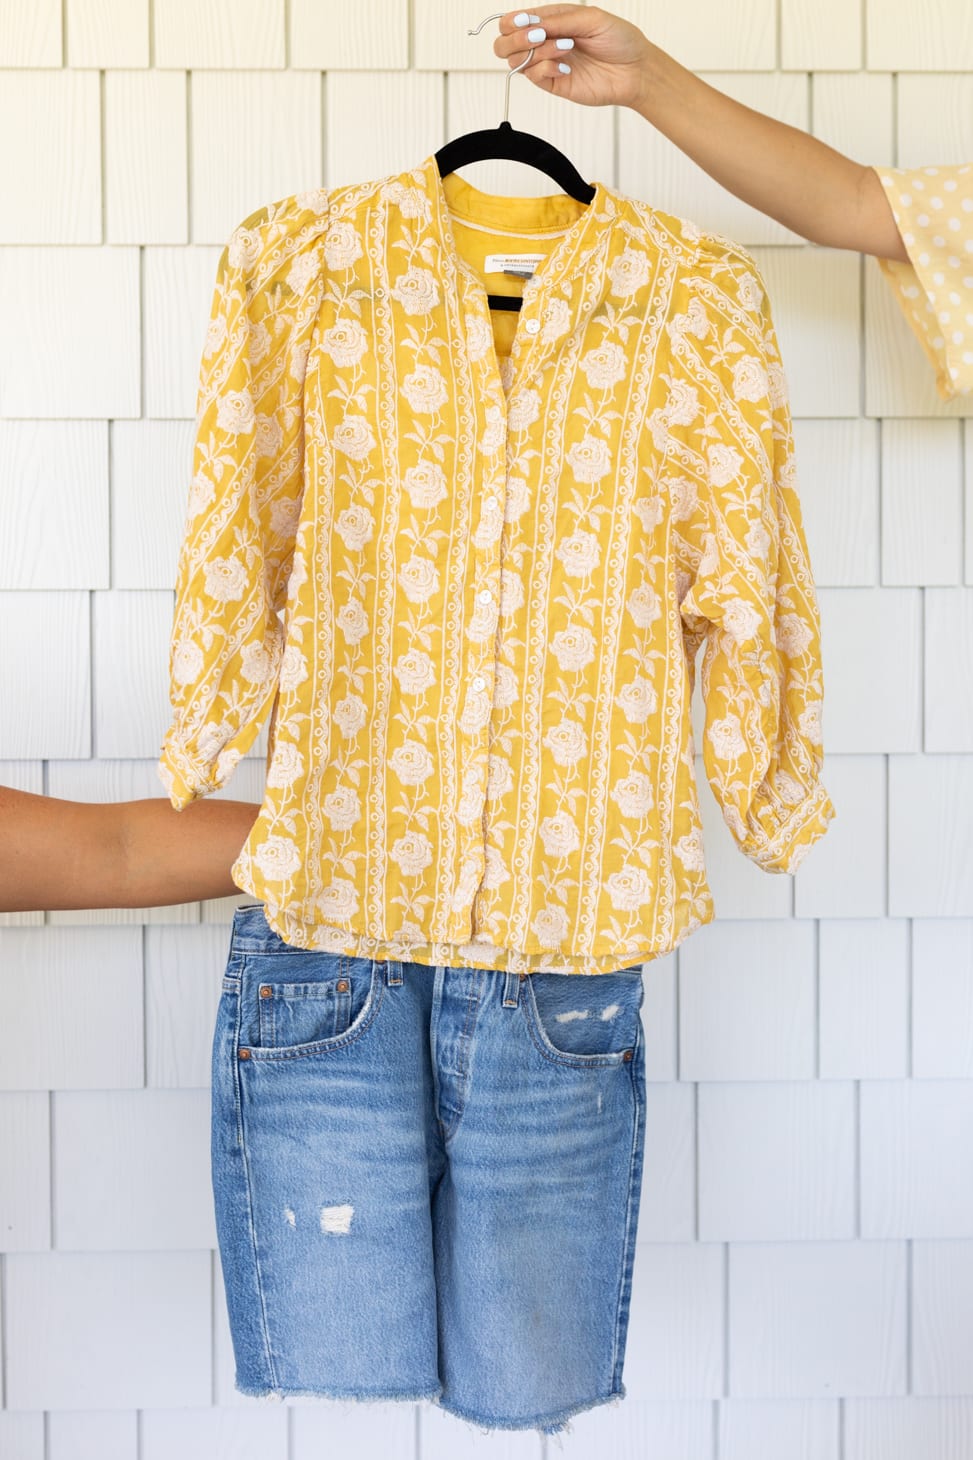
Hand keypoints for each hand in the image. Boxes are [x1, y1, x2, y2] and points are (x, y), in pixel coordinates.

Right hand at [494, 6, 652, 111]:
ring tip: (565, 48)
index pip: (513, 21)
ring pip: (517, 61)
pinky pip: (534, 77)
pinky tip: (566, 66)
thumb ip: (558, 20)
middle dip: (515, 39)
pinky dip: (546, 69)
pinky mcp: (554, 83)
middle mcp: (544, 42)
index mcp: (550, 20)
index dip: (512, 22)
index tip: (527, 23)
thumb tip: (531, 24)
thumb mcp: (590, 18)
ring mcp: (547, 64)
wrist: (635, 70)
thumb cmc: (619, 39)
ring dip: (537, 52)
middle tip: (537, 37)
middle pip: (504, 44)